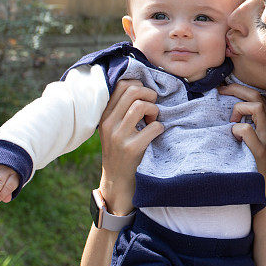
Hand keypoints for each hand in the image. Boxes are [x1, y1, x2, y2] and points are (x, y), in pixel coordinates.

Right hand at [98, 79, 162, 214]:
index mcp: (105, 115)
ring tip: (152, 121)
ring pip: (142, 106)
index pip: (122, 84)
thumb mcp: (115, 127)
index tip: (145, 98)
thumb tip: (144, 86)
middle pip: (133, 91)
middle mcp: (109, 123)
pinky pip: (154, 127)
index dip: (140, 86)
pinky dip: (160, 128)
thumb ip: (123, 108)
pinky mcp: (131, 148)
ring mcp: (119, 136)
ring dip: (155, 111)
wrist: (117, 180)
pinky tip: (155, 135)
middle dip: (150, 95)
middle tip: (153, 109)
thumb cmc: (122, 149)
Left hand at [218, 84, 265, 196]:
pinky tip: (234, 138)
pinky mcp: (262, 153)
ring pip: (257, 108)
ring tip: (231, 123)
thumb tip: (228, 116)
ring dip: (239, 109)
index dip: (240, 88)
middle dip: (236, 89)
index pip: (258, 96)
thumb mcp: (255, 144)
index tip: (223, 89)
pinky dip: (238, 130)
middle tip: (220, 92)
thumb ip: (249, 128)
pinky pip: (248, 132)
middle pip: (257, 96)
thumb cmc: (259, 169)